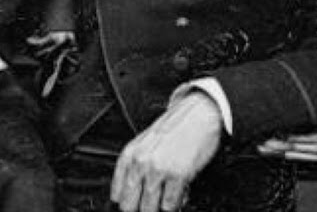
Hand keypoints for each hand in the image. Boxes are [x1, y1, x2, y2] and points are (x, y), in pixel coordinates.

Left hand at [110, 90, 223, 211]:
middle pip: (129, 206)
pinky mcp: (177, 175)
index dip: (128, 202)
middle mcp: (140, 163)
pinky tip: (179, 191)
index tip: (137, 202)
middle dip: (141, 208)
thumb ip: (135, 168)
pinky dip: (175, 203)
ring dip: (159, 207)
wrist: (199, 114)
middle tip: (153, 202)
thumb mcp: (146, 144)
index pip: (117, 194)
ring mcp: (158, 170)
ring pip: (148, 209)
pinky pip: (170, 205)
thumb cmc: (175, 129)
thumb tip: (131, 196)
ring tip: (168, 194)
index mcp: (130, 155)